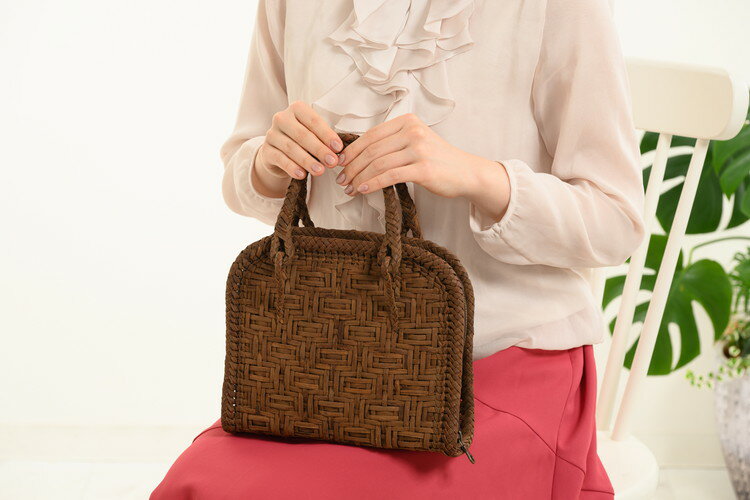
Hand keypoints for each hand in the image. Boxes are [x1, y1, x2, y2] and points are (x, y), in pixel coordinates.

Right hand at [252, 100, 342, 197]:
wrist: (278, 152)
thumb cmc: (302, 140)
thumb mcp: (313, 134)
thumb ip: (324, 138)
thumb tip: (338, 151)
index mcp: (296, 109)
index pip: (313, 120)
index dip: (326, 135)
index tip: (338, 148)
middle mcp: (282, 118)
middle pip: (302, 135)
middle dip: (319, 149)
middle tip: (332, 162)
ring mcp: (272, 134)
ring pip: (291, 148)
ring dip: (307, 161)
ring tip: (320, 171)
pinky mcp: (266, 150)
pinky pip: (280, 159)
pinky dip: (292, 168)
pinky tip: (302, 175)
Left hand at [335, 113, 511, 221]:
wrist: (466, 173)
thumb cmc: (437, 160)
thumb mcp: (415, 141)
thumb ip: (391, 142)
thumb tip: (357, 154)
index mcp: (408, 121)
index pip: (371, 135)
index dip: (351, 151)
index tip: (339, 164)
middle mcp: (413, 131)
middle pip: (372, 150)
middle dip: (352, 166)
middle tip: (341, 179)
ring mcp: (419, 149)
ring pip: (378, 163)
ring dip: (359, 178)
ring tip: (349, 188)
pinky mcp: (423, 168)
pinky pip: (390, 176)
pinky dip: (372, 184)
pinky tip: (363, 190)